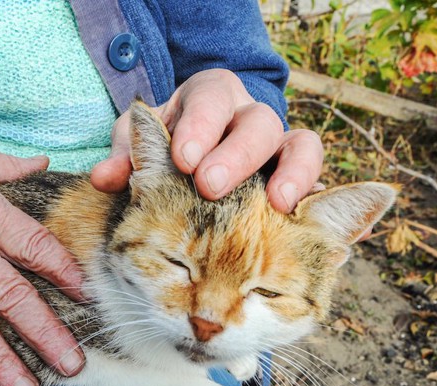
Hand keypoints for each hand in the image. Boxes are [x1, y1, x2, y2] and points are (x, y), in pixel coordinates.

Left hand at [91, 69, 323, 212]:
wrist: (202, 151)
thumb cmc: (167, 147)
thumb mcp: (138, 147)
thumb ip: (125, 160)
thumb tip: (104, 179)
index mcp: (208, 99)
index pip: (210, 99)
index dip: (200, 127)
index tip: (184, 158)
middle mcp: (248, 119)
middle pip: (258, 123)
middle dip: (236, 154)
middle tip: (211, 185)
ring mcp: (278, 150)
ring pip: (302, 146)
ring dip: (293, 174)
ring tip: (278, 204)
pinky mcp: (295, 181)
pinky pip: (322, 187)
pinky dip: (325, 207)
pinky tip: (332, 234)